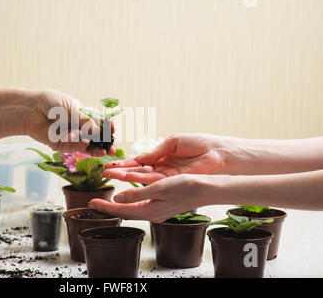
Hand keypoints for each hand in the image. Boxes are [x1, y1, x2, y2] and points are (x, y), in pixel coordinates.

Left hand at [24, 89, 115, 156]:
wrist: (32, 108)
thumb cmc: (52, 103)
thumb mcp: (74, 109)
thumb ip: (87, 122)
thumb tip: (101, 133)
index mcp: (83, 117)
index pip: (99, 125)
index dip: (107, 128)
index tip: (114, 129)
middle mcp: (78, 128)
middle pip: (95, 139)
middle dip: (104, 145)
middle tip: (112, 149)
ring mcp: (70, 137)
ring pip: (85, 146)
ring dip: (94, 149)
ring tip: (102, 151)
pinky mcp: (60, 145)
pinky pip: (72, 148)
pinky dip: (79, 146)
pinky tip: (84, 144)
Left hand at [89, 174, 214, 221]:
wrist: (206, 189)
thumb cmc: (185, 187)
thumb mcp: (159, 188)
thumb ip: (137, 194)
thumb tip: (118, 197)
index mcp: (150, 211)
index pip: (122, 209)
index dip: (105, 206)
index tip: (92, 202)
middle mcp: (153, 214)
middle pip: (125, 212)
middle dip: (109, 207)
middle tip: (94, 202)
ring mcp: (158, 211)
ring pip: (133, 209)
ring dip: (118, 204)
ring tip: (107, 200)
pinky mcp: (163, 207)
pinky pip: (141, 206)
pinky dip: (130, 202)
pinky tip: (129, 197)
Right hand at [102, 133, 226, 183]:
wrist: (217, 152)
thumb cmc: (199, 144)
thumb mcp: (173, 142)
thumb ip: (156, 151)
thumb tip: (140, 158)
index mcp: (161, 157)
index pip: (139, 161)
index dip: (124, 163)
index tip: (111, 164)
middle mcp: (161, 168)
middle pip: (137, 171)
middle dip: (120, 172)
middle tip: (104, 172)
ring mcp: (166, 175)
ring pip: (141, 177)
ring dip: (125, 176)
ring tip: (110, 175)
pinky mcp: (173, 180)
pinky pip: (153, 179)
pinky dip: (139, 178)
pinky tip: (128, 177)